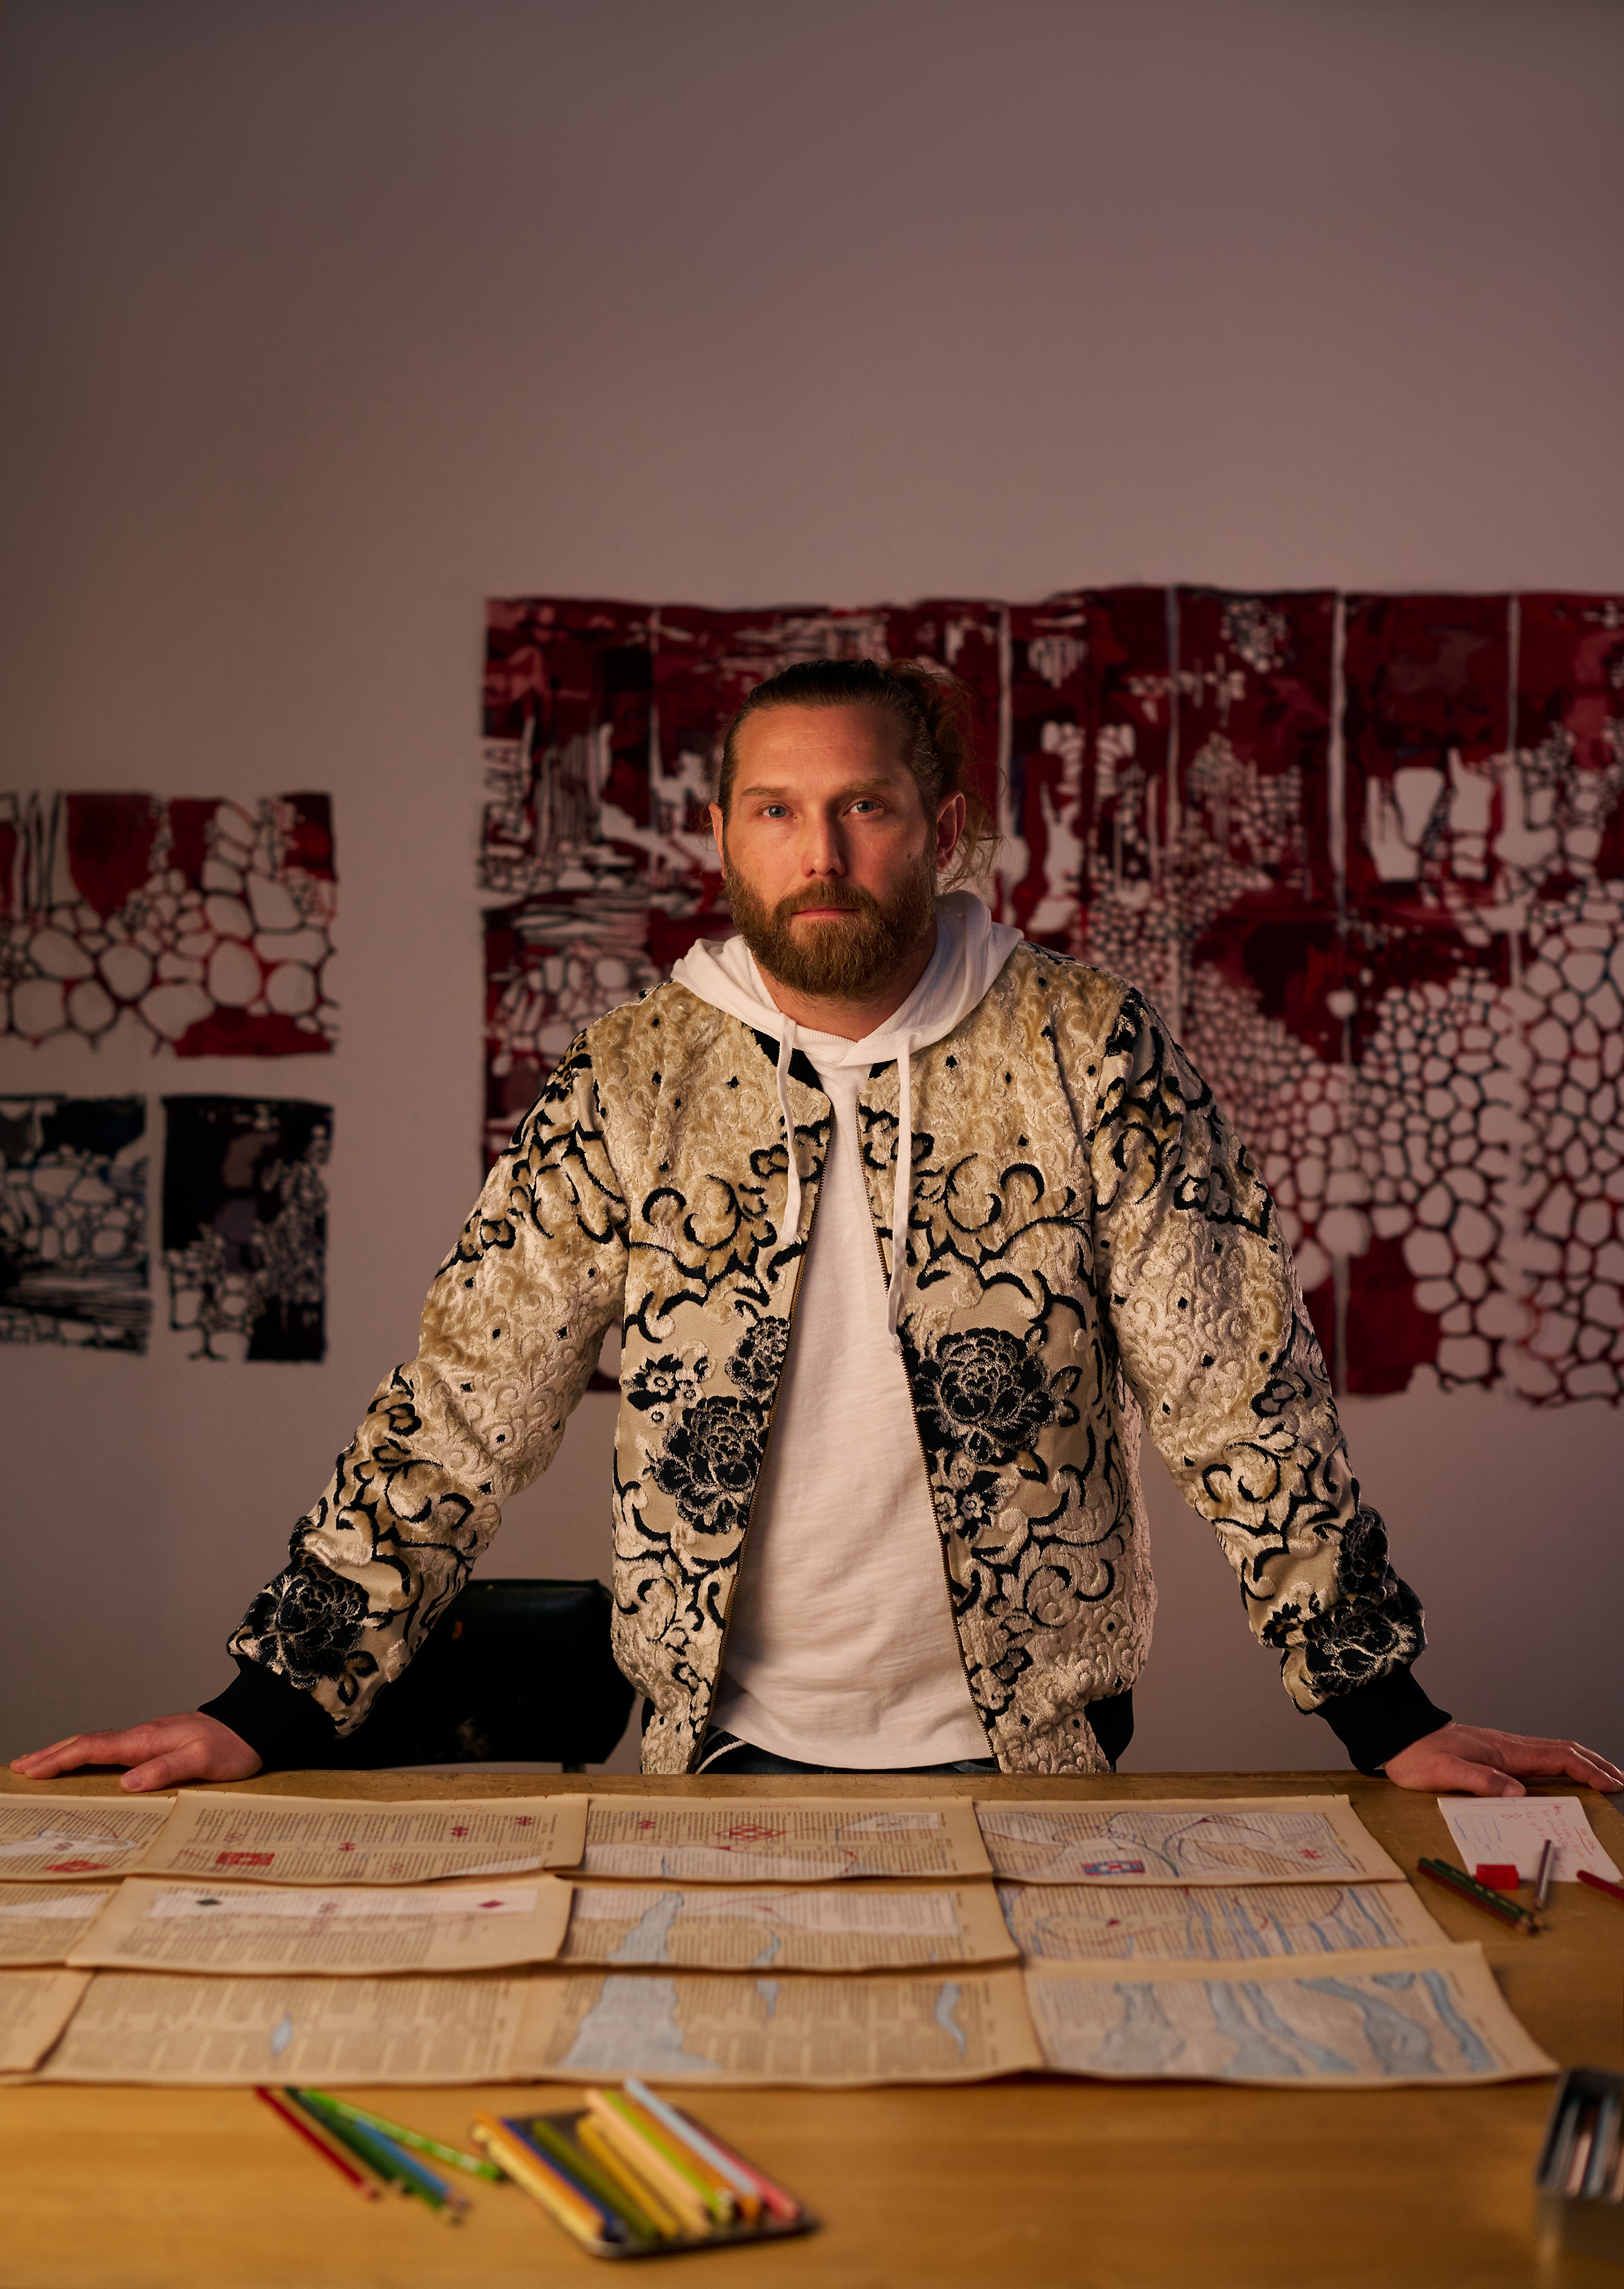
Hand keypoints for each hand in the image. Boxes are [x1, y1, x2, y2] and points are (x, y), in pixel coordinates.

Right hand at [10, 1714, 261, 1792]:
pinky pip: (111, 1749)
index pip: (93, 1748)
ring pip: (97, 1744)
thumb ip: (166, 1770)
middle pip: (87, 1742)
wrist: (253, 1727)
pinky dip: (88, 1754)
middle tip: (20, 1766)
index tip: (32, 1769)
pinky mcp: (156, 1744)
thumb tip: (127, 1783)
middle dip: (52, 1754)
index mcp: (146, 1740)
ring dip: (66, 1753)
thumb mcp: (202, 1762)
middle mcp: (142, 1736)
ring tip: (40, 1764)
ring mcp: (148, 1738)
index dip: (60, 1759)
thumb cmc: (231, 1747)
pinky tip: (85, 1763)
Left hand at [1384, 1722, 1623, 1798]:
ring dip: (1582, 1763)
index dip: (1589, 1771)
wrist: (1398, 1736)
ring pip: (1554, 1752)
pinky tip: (1563, 1776)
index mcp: (1506, 1751)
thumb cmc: (1418, 1756)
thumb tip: (1517, 1794)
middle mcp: (1510, 1747)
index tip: (1612, 1785)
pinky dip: (1562, 1765)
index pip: (1559, 1757)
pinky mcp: (1495, 1755)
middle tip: (1620, 1781)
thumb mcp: (1445, 1772)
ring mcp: (1504, 1749)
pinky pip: (1539, 1758)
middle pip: (1565, 1751)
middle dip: (1595, 1765)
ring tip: (1603, 1777)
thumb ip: (1481, 1781)